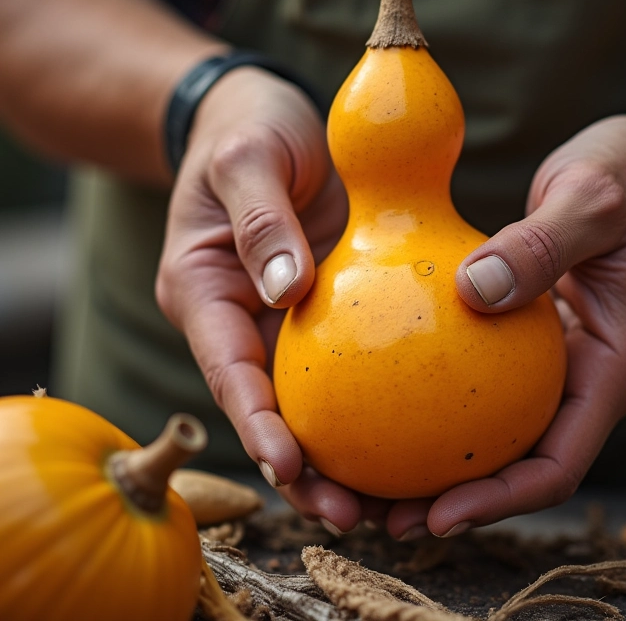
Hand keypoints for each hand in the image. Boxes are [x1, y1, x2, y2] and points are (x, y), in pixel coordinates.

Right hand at [156, 66, 372, 529]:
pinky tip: (418, 426)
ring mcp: (286, 315)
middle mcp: (244, 316)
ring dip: (345, 448)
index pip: (226, 370)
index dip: (254, 424)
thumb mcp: (247, 160)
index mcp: (204, 291)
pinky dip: (376, 397)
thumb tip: (289, 293)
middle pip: (269, 405)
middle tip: (350, 512)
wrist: (268, 114)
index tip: (289, 465)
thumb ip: (262, 221)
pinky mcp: (327, 303)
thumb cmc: (248, 131)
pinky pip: (351, 357)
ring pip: (312, 395)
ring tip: (391, 498)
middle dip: (301, 467)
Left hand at [383, 114, 625, 538]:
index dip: (501, 501)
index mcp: (613, 365)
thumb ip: (543, 243)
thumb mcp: (594, 199)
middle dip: (454, 496)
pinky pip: (486, 377)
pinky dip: (443, 395)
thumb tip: (475, 289)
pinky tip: (389, 389)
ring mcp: (559, 358)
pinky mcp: (534, 333)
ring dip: (440, 455)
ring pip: (497, 426)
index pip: (559, 463)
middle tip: (382, 512)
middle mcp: (585, 375)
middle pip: (517, 462)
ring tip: (370, 471)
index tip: (437, 515)